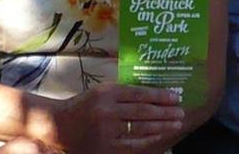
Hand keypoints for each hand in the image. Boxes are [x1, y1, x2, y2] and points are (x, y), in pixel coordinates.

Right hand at [55, 83, 183, 152]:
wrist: (58, 127)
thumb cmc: (83, 106)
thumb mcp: (100, 91)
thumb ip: (123, 92)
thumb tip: (152, 94)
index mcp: (106, 92)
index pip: (140, 94)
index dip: (160, 95)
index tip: (175, 96)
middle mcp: (107, 110)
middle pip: (144, 111)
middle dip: (165, 112)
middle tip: (181, 111)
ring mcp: (107, 131)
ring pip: (141, 128)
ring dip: (162, 126)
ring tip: (176, 123)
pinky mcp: (106, 147)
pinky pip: (133, 145)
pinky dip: (148, 140)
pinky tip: (160, 137)